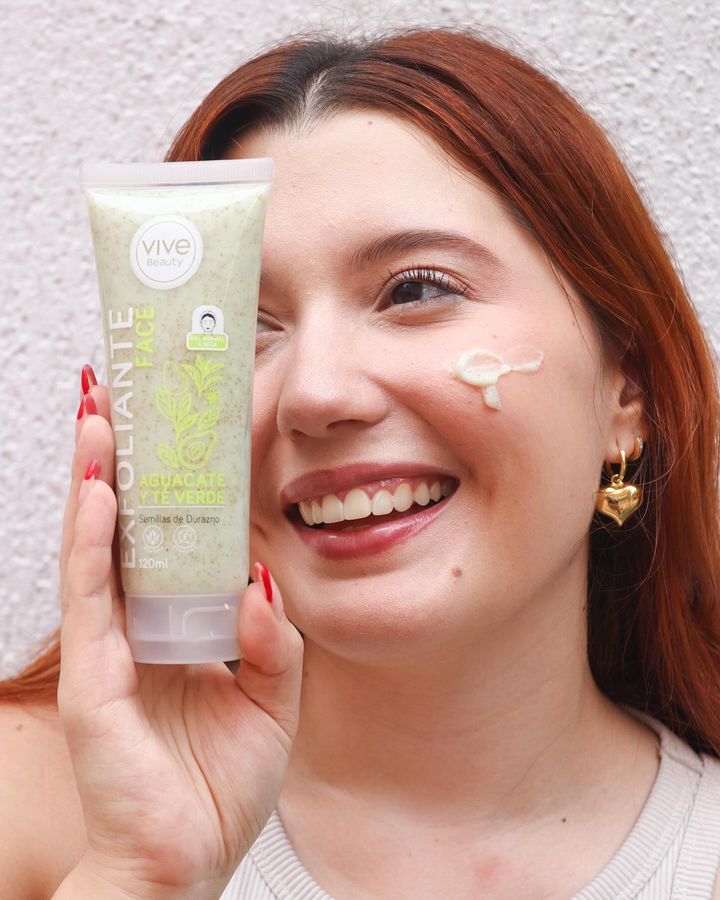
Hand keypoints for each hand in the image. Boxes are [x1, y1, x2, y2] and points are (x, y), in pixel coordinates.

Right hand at [56, 369, 303, 897]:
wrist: (183, 868)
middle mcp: (138, 629)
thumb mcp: (273, 703)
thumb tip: (260, 582)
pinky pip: (91, 597)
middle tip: (119, 394)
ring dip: (95, 479)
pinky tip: (98, 493)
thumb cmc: (218, 789)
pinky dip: (92, 542)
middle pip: (126, 528)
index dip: (169, 488)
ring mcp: (110, 649)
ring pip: (97, 547)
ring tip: (97, 414)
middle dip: (120, 462)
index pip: (169, 542)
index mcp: (179, 630)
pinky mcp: (93, 678)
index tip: (176, 430)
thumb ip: (273, 640)